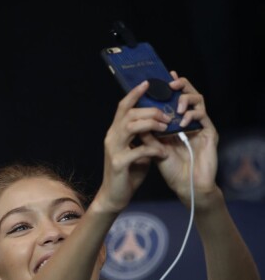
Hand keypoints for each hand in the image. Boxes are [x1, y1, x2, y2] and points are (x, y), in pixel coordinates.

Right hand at [96, 80, 169, 213]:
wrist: (114, 196)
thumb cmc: (127, 174)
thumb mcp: (136, 151)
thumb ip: (143, 138)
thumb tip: (158, 124)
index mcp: (115, 133)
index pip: (123, 107)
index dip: (134, 94)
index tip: (148, 83)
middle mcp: (111, 138)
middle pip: (130, 114)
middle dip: (151, 111)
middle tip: (167, 115)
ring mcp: (113, 150)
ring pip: (132, 126)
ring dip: (152, 124)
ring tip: (166, 128)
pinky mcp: (119, 163)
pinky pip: (139, 150)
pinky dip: (154, 150)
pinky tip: (164, 153)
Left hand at [142, 73, 218, 207]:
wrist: (187, 187)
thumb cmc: (172, 171)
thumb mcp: (154, 151)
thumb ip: (147, 136)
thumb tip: (133, 120)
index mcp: (176, 125)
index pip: (173, 101)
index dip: (167, 89)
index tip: (158, 80)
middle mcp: (190, 122)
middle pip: (188, 95)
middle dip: (180, 86)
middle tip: (171, 83)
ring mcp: (201, 127)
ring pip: (199, 101)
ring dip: (186, 99)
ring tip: (176, 107)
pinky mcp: (210, 134)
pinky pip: (204, 117)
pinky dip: (192, 116)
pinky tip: (183, 122)